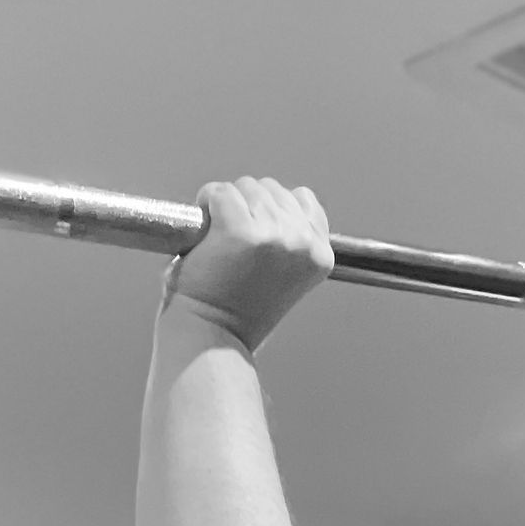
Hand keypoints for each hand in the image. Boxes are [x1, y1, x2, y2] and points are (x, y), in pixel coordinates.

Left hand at [163, 177, 334, 352]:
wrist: (211, 338)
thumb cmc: (239, 312)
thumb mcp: (285, 275)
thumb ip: (292, 239)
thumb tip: (284, 197)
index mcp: (320, 255)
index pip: (303, 201)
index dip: (272, 212)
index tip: (255, 237)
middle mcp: (302, 243)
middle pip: (273, 189)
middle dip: (247, 207)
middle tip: (231, 245)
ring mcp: (272, 236)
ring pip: (246, 187)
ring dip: (226, 205)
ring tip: (217, 242)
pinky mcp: (239, 230)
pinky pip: (221, 192)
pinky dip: (207, 203)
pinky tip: (204, 232)